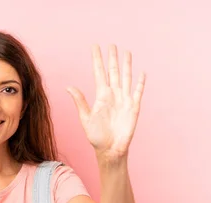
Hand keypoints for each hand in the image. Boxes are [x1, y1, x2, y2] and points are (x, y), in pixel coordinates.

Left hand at [66, 44, 145, 160]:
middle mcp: (113, 95)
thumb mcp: (86, 118)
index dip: (97, 60)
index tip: (95, 47)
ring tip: (126, 52)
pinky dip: (140, 82)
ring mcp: (124, 100)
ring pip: (126, 78)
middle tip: (111, 44)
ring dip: (126, 65)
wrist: (110, 150)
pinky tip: (142, 72)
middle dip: (112, 58)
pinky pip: (138, 92)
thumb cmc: (96, 137)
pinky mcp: (134, 108)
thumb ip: (80, 101)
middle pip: (113, 72)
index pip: (99, 73)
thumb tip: (68, 87)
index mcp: (101, 96)